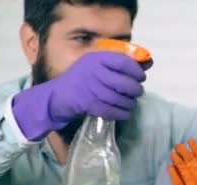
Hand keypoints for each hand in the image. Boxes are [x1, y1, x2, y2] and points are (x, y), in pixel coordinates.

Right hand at [13, 51, 148, 140]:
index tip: (141, 77)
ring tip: (131, 104)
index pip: (123, 61)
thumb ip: (112, 66)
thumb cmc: (77, 81)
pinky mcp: (88, 104)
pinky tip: (125, 113)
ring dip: (129, 103)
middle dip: (135, 89)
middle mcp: (93, 71)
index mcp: (95, 58)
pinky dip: (121, 113)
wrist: (54, 97)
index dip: (136, 70)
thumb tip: (142, 66)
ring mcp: (90, 88)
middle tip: (138, 92)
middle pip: (124, 82)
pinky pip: (112, 110)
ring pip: (120, 98)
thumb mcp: (92, 66)